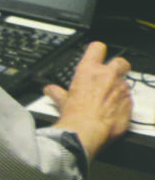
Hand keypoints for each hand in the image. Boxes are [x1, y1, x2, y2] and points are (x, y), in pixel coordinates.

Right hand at [45, 42, 132, 158]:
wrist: (88, 131)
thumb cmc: (75, 114)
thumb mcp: (62, 101)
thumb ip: (57, 92)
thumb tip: (50, 90)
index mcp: (89, 70)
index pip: (97, 48)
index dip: (97, 51)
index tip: (97, 57)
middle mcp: (108, 76)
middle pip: (121, 62)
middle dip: (118, 68)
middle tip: (110, 77)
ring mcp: (121, 89)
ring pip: (125, 83)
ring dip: (119, 89)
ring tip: (107, 100)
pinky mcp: (129, 103)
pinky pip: (128, 100)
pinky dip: (122, 103)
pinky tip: (112, 111)